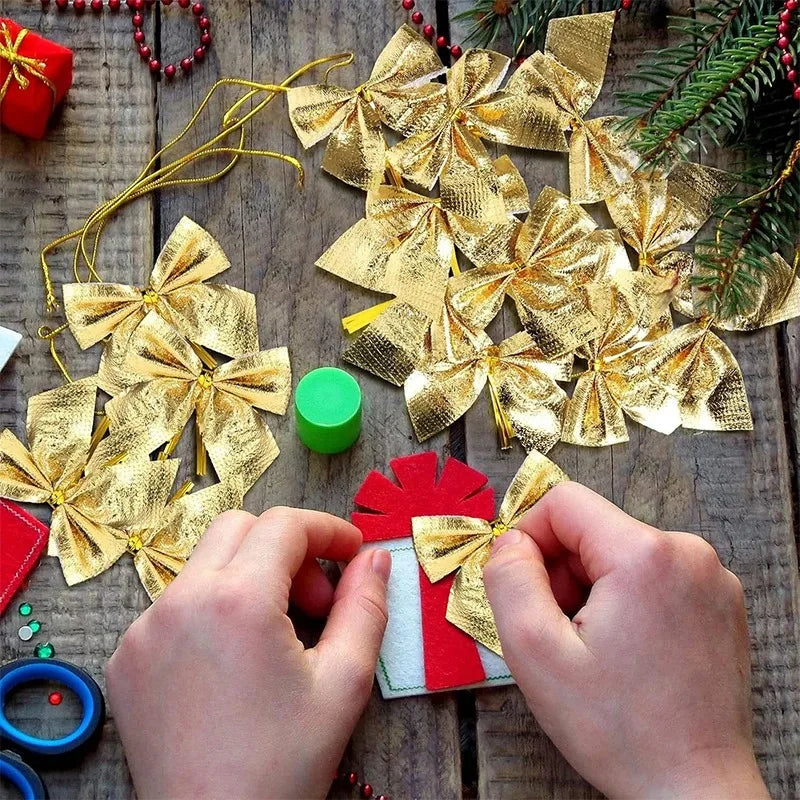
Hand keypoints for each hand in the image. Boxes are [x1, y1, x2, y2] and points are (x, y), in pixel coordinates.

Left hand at [106, 507, 389, 799]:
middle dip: (286, 549)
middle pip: (239, 529)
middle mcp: (180, 602)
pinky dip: (211, 610)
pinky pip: (174, 604)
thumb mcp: (344, 683)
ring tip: (275, 635)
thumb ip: (365, 607)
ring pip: (205, 564)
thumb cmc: (283, 767)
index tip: (352, 552)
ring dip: (248, 578)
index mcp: (237, 601)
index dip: (327, 529)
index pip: (284, 524)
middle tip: (315, 600)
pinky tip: (232, 661)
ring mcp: (144, 629)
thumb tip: (375, 558)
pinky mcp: (125, 657)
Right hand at [483, 482, 767, 799]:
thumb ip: (508, 578)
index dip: (528, 536)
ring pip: (621, 552)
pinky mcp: (720, 601)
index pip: (564, 502)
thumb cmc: (619, 730)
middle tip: (555, 628)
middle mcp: (688, 553)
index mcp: (645, 555)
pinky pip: (653, 575)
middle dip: (561, 570)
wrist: (694, 790)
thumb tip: (509, 542)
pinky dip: (626, 600)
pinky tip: (623, 649)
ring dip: (591, 587)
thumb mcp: (535, 652)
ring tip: (590, 646)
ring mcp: (711, 577)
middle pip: (594, 528)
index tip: (520, 583)